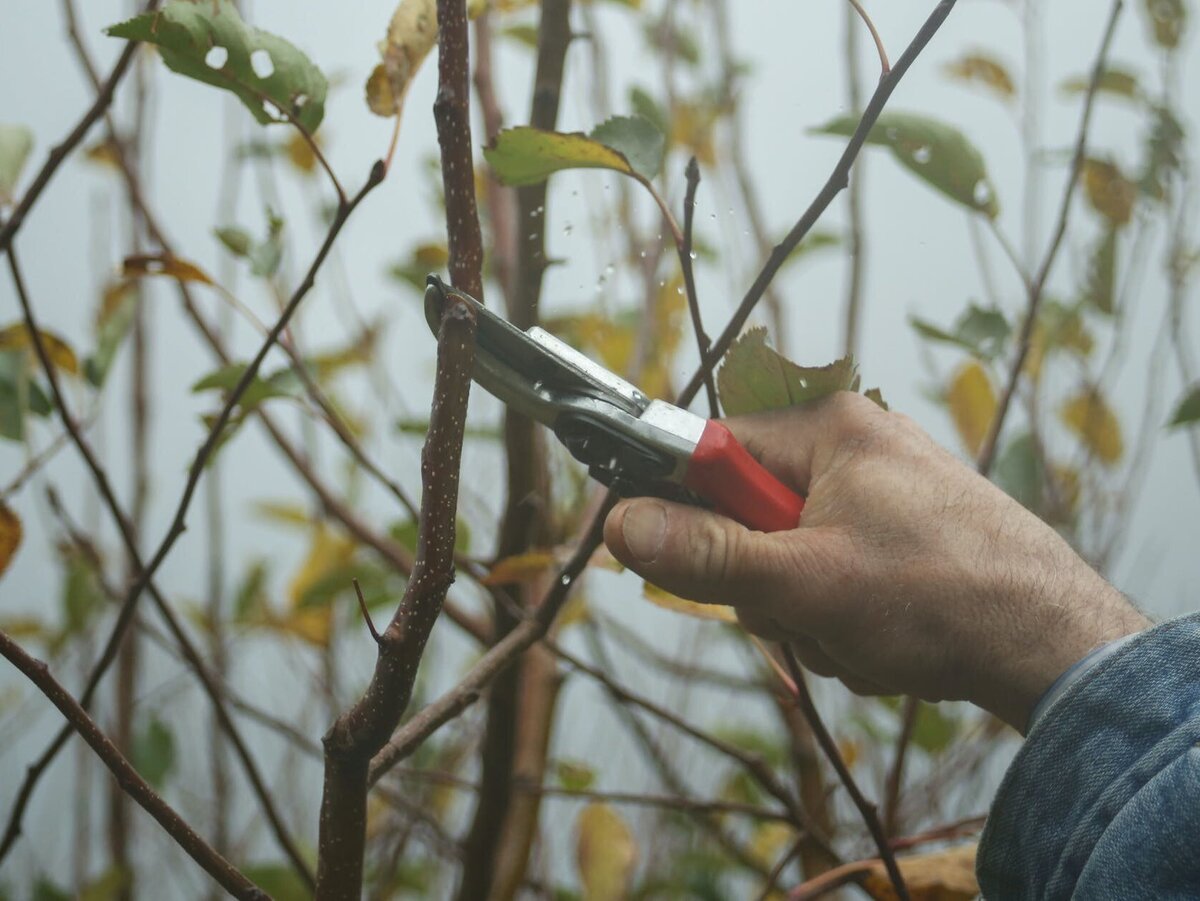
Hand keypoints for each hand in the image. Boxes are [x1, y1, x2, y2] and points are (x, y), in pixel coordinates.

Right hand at [604, 393, 1149, 731]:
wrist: (1055, 646)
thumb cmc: (941, 597)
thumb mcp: (806, 582)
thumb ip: (708, 555)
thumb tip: (621, 526)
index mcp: (828, 429)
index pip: (712, 451)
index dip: (684, 508)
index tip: (669, 554)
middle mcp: (853, 449)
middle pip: (748, 516)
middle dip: (766, 584)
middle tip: (805, 610)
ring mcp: (879, 496)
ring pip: (788, 560)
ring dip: (806, 614)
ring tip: (858, 633)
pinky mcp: (899, 538)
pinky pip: (831, 578)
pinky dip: (842, 622)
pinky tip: (883, 641)